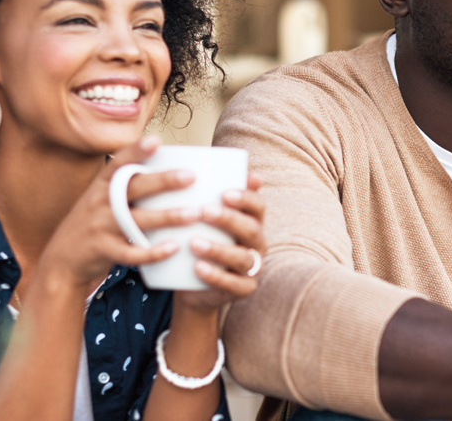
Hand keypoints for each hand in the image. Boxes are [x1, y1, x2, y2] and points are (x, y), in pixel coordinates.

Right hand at [31, 136, 191, 290]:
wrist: (62, 261)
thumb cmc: (94, 226)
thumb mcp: (102, 201)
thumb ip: (127, 188)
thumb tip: (169, 172)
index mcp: (101, 186)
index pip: (118, 163)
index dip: (136, 151)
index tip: (156, 140)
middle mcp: (99, 202)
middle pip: (133, 188)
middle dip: (162, 181)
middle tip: (190, 176)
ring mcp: (99, 226)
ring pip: (136, 220)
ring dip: (167, 216)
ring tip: (194, 213)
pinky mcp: (102, 250)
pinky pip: (131, 252)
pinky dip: (153, 251)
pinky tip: (174, 247)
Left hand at [172, 173, 266, 311]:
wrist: (193, 285)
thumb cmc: (197, 242)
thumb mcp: (200, 220)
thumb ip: (202, 196)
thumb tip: (198, 162)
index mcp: (252, 221)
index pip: (258, 205)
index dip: (245, 198)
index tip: (223, 192)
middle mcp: (257, 243)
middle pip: (251, 229)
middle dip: (229, 219)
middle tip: (203, 212)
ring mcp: (252, 268)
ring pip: (243, 258)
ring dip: (219, 249)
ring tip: (194, 243)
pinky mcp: (243, 289)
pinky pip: (234, 284)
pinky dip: (216, 276)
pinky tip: (197, 267)